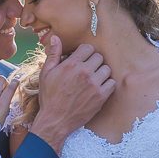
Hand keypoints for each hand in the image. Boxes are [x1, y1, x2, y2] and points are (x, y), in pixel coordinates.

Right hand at [28, 35, 114, 152]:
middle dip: (94, 62)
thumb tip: (55, 37)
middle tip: (88, 70)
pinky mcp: (101, 97)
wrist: (55, 120)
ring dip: (101, 73)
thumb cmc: (49, 96)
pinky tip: (98, 88)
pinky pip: (112, 83)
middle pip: (99, 57)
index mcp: (71, 64)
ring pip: (107, 69)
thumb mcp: (46, 73)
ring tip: (93, 79)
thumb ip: (54, 54)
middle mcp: (84, 72)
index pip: (88, 48)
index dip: (85, 53)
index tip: (82, 60)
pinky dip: (107, 85)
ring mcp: (94, 84)